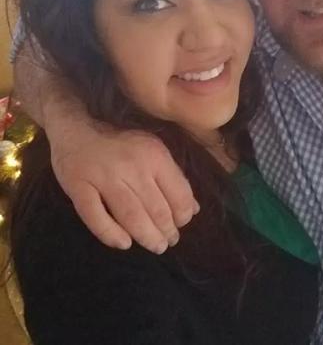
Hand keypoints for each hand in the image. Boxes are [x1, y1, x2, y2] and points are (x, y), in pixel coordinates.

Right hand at [49, 124, 198, 253]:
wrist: (76, 128)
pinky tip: (124, 244)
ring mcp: (104, 177)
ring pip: (130, 216)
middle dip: (166, 230)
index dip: (183, 215)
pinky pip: (95, 217)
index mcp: (154, 155)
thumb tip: (193, 208)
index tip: (181, 225)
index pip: (178, 193)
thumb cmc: (121, 143)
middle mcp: (132, 166)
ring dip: (146, 236)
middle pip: (156, 208)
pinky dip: (110, 234)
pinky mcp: (78, 187)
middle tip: (169, 242)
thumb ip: (173, 178)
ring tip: (156, 247)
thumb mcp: (153, 151)